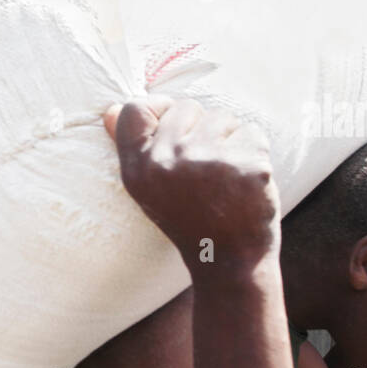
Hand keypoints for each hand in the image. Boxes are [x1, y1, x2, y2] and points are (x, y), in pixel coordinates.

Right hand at [107, 98, 279, 274]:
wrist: (228, 261)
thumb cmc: (188, 219)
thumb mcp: (146, 188)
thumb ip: (132, 146)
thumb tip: (112, 110)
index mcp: (138, 169)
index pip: (135, 109)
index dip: (158, 109)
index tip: (175, 128)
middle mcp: (168, 161)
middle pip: (185, 106)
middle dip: (199, 128)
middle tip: (203, 168)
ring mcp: (209, 161)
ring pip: (222, 116)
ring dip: (229, 139)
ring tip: (225, 175)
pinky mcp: (247, 164)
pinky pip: (252, 131)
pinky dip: (254, 151)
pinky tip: (245, 180)